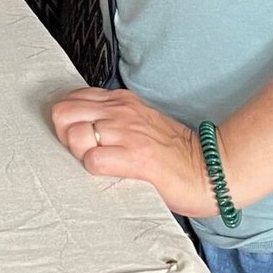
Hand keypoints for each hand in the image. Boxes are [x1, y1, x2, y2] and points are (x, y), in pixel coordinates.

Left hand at [50, 87, 215, 218]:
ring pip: (74, 135)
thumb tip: (77, 126)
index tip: (80, 138)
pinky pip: (93, 160)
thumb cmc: (173, 152)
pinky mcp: (136, 158)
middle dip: (65, 136)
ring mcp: (128, 133)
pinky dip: (94, 170)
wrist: (210, 169)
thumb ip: (110, 118)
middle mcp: (121, 111)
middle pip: (63, 113)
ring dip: (79, 153)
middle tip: (84, 152)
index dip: (67, 122)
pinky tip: (111, 174)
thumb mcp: (138, 122)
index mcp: (121, 100)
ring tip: (100, 164)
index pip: (70, 99)